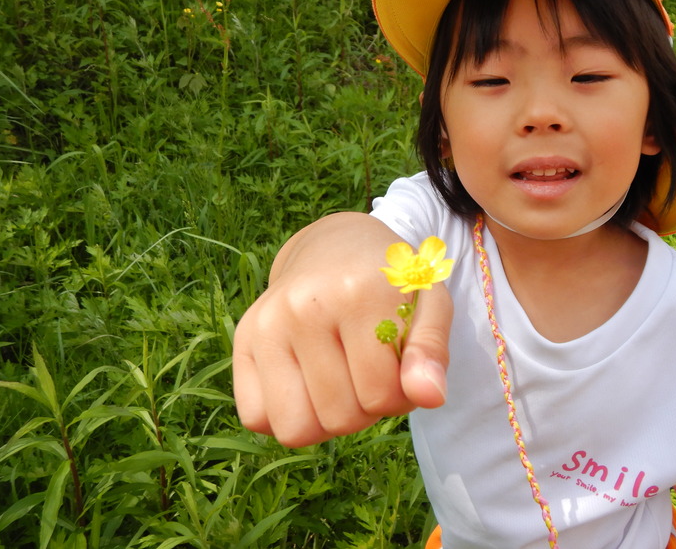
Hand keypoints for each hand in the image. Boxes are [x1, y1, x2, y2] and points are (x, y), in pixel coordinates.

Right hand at [232, 212, 452, 447]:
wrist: (335, 246)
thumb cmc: (388, 283)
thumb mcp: (429, 304)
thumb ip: (432, 350)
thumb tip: (429, 398)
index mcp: (358, 293)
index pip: (383, 396)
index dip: (400, 396)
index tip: (399, 366)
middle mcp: (304, 307)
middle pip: (340, 418)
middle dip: (364, 408)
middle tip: (368, 369)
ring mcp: (266, 324)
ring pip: (295, 429)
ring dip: (325, 419)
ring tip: (340, 379)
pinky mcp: (243, 339)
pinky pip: (257, 418)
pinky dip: (286, 413)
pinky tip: (306, 381)